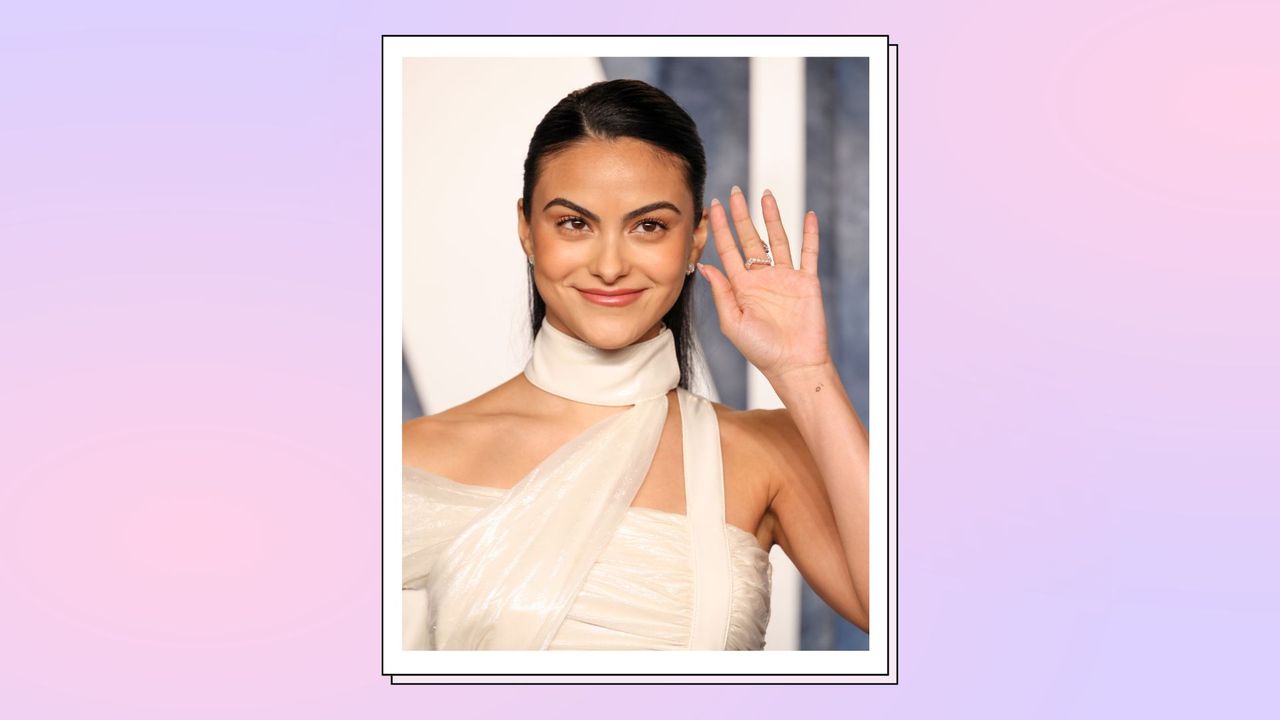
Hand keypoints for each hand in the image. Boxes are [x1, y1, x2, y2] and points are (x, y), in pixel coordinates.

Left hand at [698, 186, 831, 382]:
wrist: (793, 364)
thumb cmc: (760, 350)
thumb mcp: (732, 322)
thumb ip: (721, 292)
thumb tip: (704, 265)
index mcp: (742, 286)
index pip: (728, 250)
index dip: (720, 228)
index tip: (712, 207)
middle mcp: (762, 278)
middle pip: (751, 238)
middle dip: (742, 216)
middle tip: (735, 193)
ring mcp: (785, 278)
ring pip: (778, 240)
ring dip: (772, 217)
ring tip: (765, 195)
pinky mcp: (806, 282)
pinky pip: (808, 253)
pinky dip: (809, 235)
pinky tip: (808, 216)